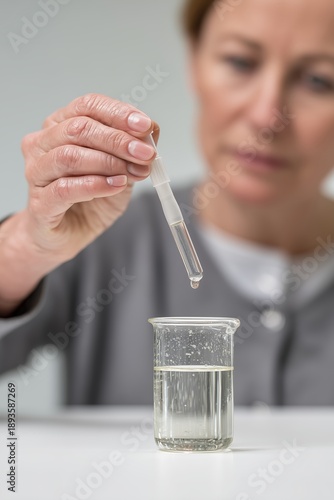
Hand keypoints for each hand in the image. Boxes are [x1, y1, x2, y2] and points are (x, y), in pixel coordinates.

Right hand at [21, 93, 158, 262]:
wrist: (69, 234)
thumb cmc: (91, 199)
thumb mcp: (121, 169)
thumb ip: (132, 150)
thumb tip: (151, 131)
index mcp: (61, 126)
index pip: (88, 106)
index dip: (119, 113)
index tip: (146, 126)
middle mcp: (42, 143)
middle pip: (79, 128)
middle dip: (118, 140)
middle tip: (145, 154)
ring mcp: (36, 172)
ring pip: (69, 156)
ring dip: (108, 163)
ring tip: (132, 173)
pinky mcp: (39, 202)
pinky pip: (64, 188)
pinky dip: (95, 185)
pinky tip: (115, 186)